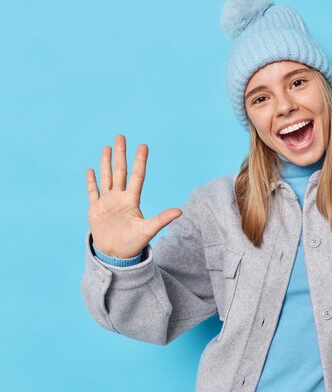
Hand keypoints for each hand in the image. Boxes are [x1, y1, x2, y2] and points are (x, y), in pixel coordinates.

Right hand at [85, 135, 181, 258]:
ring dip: (106, 163)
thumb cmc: (134, 243)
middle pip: (120, 171)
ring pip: (106, 177)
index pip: (137, 176)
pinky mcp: (95, 209)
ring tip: (108, 147)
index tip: (143, 146)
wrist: (116, 255)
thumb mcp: (149, 230)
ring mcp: (107, 202)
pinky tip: (91, 169)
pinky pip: (93, 192)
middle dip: (120, 154)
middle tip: (121, 136)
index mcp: (132, 200)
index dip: (140, 161)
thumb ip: (162, 219)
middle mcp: (120, 198)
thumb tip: (180, 211)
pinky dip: (91, 182)